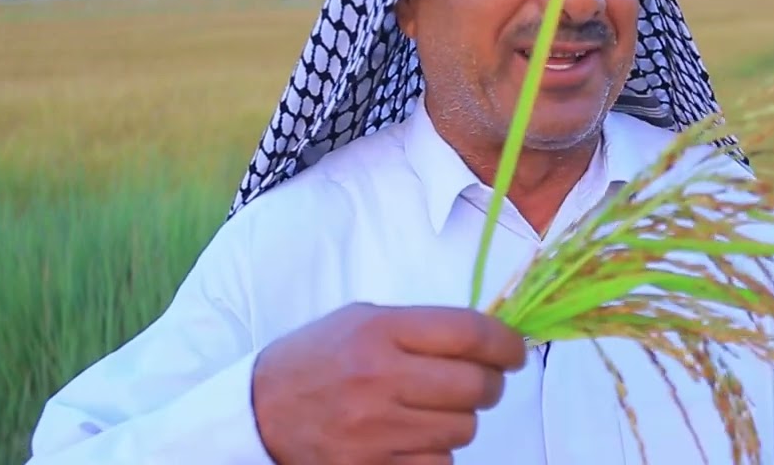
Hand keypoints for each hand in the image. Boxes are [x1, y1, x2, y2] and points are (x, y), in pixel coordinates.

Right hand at [250, 302, 528, 463]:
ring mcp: (375, 431)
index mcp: (379, 332)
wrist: (258, 412)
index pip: (468, 333)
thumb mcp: (362, 321)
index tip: (514, 351)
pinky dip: (436, 453)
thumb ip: (421, 328)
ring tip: (433, 409)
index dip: (506, 343)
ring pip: (463, 429)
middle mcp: (379, 380)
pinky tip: (414, 438)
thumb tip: (488, 338)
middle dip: (490, 383)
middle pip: (476, 386)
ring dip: (460, 419)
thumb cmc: (316, 359)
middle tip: (480, 381)